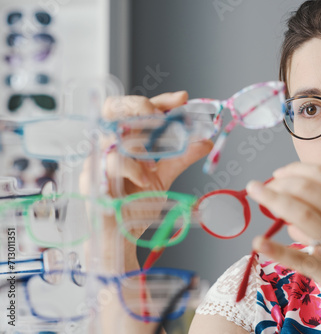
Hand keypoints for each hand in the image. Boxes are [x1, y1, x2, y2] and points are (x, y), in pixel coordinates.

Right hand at [82, 91, 212, 196]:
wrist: (123, 233)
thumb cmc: (137, 203)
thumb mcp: (164, 176)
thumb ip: (182, 157)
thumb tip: (206, 141)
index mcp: (129, 139)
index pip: (140, 109)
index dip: (160, 100)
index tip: (181, 99)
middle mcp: (112, 144)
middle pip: (115, 108)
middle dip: (139, 106)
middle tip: (159, 116)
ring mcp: (99, 158)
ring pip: (113, 135)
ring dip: (139, 146)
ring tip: (155, 165)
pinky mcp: (92, 177)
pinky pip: (111, 163)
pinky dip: (134, 170)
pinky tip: (146, 180)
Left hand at [245, 162, 320, 323]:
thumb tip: (297, 213)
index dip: (295, 170)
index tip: (279, 173)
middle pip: (305, 190)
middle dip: (277, 183)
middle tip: (260, 187)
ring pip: (300, 213)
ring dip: (272, 199)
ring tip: (255, 193)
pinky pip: (300, 258)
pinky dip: (276, 250)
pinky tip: (258, 244)